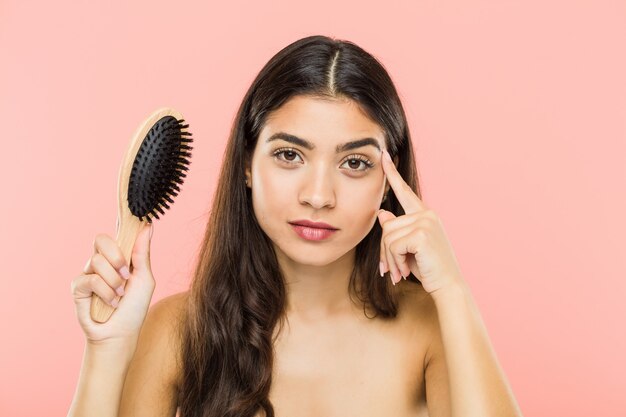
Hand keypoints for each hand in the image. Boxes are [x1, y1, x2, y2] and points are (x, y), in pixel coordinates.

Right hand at [70, 223, 155, 345]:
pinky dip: (105, 292)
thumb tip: (148, 225)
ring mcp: (88, 273)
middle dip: (116, 256)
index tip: (130, 208)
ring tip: (120, 295)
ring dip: (114, 281)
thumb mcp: (144, 279)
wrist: (121, 334)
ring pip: (97, 261)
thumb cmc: (134, 308)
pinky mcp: (78, 287)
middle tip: (126, 273)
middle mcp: (102, 262)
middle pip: (101, 239)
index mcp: (120, 257)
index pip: (117, 233)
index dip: (120, 220)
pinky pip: (89, 279)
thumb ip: (142, 253)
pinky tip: (110, 303)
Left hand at [377, 149, 463, 294]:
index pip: (405, 192)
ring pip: (387, 236)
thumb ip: (397, 230)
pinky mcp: (422, 233)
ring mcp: (426, 222)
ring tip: (401, 272)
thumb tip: (383, 214)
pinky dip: (395, 261)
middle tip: (393, 270)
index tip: (384, 156)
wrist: (448, 286)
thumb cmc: (429, 269)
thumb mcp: (409, 248)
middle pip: (387, 225)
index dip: (392, 174)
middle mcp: (427, 214)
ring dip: (390, 259)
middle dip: (385, 252)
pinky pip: (392, 245)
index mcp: (425, 215)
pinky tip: (405, 270)